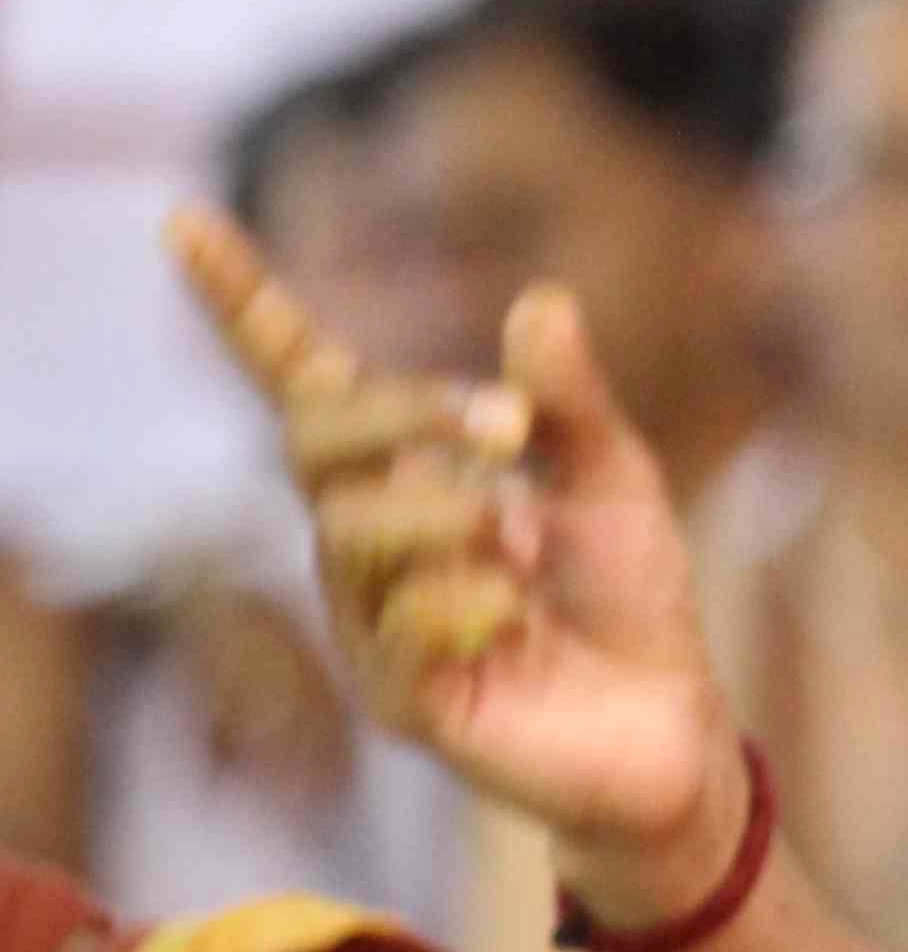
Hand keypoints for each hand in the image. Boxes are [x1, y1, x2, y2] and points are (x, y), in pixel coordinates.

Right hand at [167, 213, 738, 912]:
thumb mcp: (618, 483)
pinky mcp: (397, 700)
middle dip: (404, 414)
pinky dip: (473, 602)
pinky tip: (519, 621)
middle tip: (509, 426)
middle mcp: (365, 544)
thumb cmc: (631, 605)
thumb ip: (572, 404)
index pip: (304, 383)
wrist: (675, 733)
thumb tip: (540, 300)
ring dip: (460, 516)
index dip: (247, 307)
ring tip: (534, 546)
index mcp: (405, 477)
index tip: (189, 219)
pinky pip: (398, 625)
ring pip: (353, 530)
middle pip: (312, 441)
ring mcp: (368, 623)